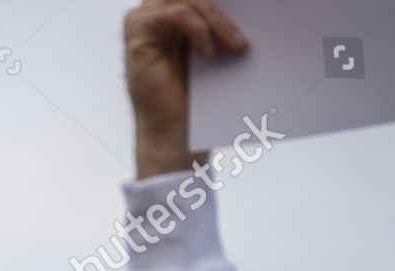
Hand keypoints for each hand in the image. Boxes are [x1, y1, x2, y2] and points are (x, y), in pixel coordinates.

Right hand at [123, 0, 247, 177]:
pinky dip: (198, 29)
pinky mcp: (138, 33)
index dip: (225, 2)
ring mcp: (145, 22)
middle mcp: (156, 14)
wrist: (172, 134)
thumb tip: (249, 4)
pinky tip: (206, 53)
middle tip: (246, 32)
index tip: (257, 5)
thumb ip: (219, 24)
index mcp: (174, 15)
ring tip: (237, 45)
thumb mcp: (213, 50)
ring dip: (217, 19)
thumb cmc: (191, 99)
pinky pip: (175, 13)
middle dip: (224, 9)